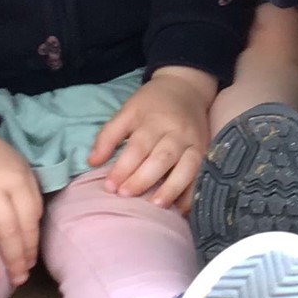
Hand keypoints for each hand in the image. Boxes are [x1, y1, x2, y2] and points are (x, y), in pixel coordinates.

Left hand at [87, 66, 215, 208]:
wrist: (186, 88)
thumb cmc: (152, 103)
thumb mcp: (127, 111)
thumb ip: (109, 135)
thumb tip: (92, 162)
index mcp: (154, 122)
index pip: (137, 147)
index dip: (123, 167)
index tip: (109, 186)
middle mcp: (176, 133)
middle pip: (161, 158)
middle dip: (143, 179)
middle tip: (126, 196)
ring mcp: (194, 143)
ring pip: (186, 167)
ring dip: (172, 188)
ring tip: (156, 206)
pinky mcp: (206, 151)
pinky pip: (201, 174)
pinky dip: (193, 193)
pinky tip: (182, 209)